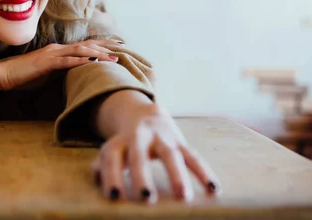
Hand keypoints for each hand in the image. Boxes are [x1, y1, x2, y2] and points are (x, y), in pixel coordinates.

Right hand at [0, 40, 120, 90]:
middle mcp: (58, 48)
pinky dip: (81, 61)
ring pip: (80, 51)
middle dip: (106, 46)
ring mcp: (52, 54)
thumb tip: (72, 75)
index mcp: (58, 50)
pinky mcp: (47, 63)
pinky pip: (67, 61)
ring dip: (98, 54)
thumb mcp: (46, 73)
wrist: (4, 74)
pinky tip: (93, 63)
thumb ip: (59, 71)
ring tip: (113, 59)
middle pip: (87, 44)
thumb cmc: (23, 75)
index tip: (117, 47)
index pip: (84, 45)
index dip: (101, 45)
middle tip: (124, 47)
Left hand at [91, 103, 220, 202]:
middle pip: (139, 155)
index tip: (113, 197)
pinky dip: (204, 172)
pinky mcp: (180, 141)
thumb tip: (96, 180)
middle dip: (142, 176)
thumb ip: (102, 166)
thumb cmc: (126, 143)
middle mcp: (139, 137)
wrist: (145, 112)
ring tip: (183, 197)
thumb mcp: (112, 151)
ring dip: (177, 175)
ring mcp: (162, 138)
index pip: (111, 157)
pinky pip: (193, 156)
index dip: (110, 176)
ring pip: (170, 155)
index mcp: (119, 141)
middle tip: (146, 199)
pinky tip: (214, 189)